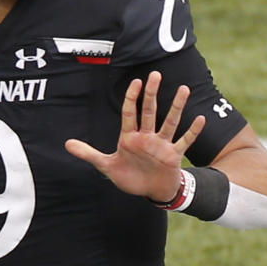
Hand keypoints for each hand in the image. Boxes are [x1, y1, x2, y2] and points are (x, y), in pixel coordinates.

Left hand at [64, 71, 205, 202]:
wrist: (150, 191)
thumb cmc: (130, 176)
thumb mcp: (106, 166)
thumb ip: (88, 154)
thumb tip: (66, 144)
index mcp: (130, 137)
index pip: (130, 112)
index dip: (132, 97)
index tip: (136, 82)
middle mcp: (147, 137)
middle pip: (150, 111)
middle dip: (153, 94)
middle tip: (156, 74)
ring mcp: (161, 145)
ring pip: (170, 122)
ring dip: (177, 107)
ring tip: (184, 89)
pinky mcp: (173, 156)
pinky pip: (184, 141)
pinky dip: (192, 131)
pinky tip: (200, 118)